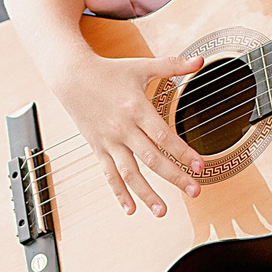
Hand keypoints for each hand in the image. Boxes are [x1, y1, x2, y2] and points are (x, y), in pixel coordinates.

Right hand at [54, 51, 206, 214]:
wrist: (71, 76)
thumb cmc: (110, 71)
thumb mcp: (142, 65)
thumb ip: (173, 65)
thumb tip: (201, 60)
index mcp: (137, 107)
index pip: (164, 135)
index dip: (183, 152)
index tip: (200, 166)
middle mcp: (123, 128)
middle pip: (152, 158)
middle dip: (175, 177)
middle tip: (195, 191)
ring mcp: (109, 141)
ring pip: (129, 172)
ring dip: (146, 194)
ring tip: (163, 211)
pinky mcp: (98, 148)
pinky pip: (109, 174)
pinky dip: (119, 193)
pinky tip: (130, 209)